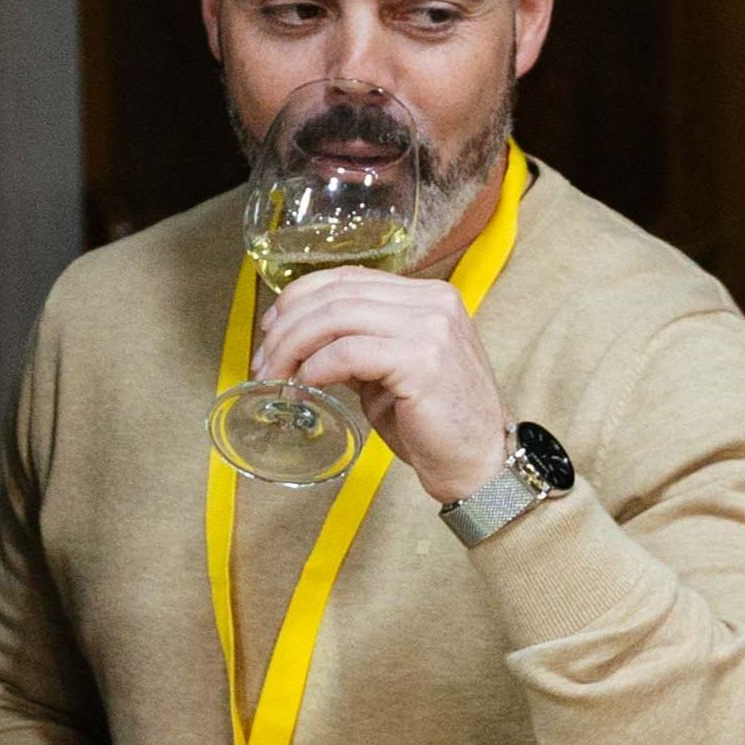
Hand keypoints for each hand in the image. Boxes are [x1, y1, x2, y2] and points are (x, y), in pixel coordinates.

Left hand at [255, 266, 514, 501]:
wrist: (480, 465)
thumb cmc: (435, 426)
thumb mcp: (391, 374)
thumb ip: (357, 348)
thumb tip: (304, 341)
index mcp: (428, 297)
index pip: (349, 278)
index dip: (300, 298)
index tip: (271, 328)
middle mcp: (432, 302)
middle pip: (337, 294)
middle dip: (288, 325)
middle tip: (264, 360)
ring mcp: (430, 327)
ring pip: (336, 317)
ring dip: (293, 346)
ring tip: (274, 375)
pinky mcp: (422, 360)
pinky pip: (348, 353)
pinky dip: (316, 367)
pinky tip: (305, 385)